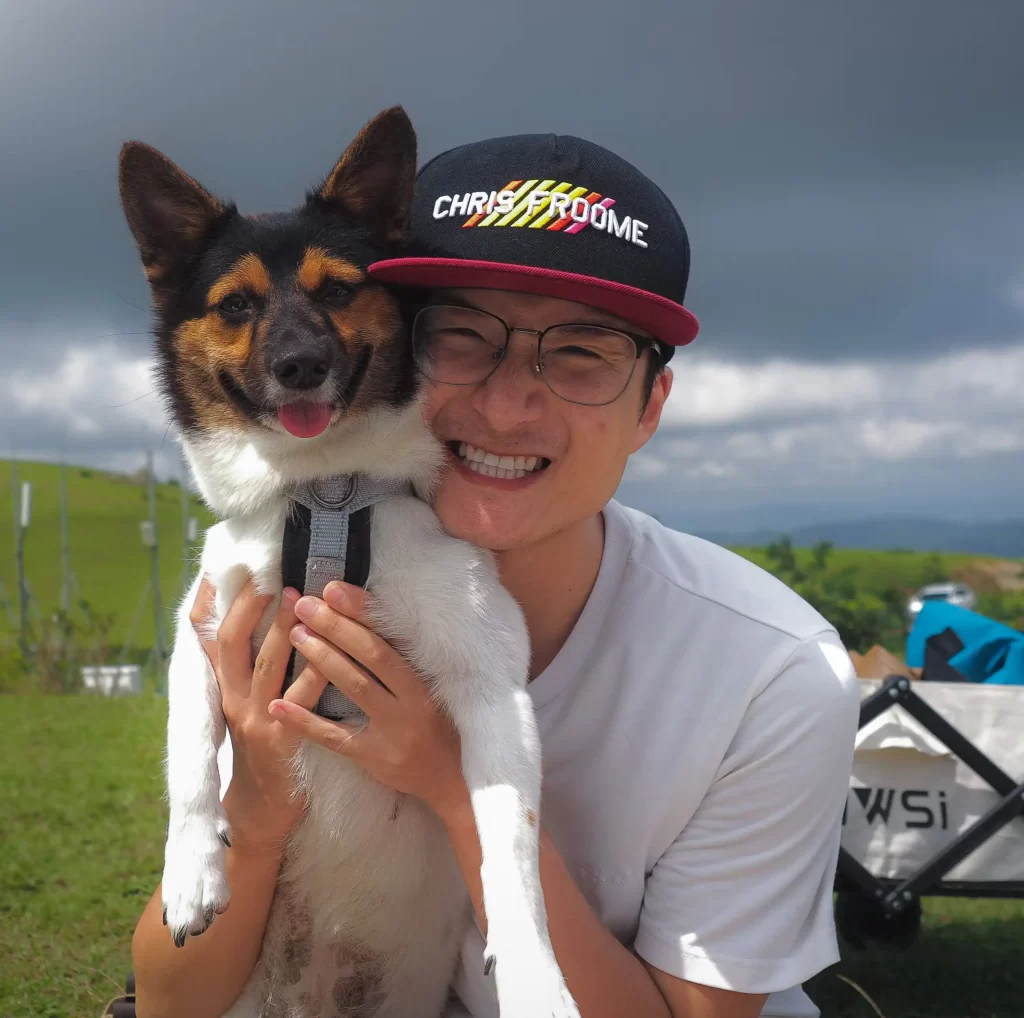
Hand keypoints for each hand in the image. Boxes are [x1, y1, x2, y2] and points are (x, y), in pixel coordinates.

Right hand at [191, 577, 327, 848]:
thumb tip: (244, 619)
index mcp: (226, 687)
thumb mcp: (241, 704)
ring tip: (301, 601)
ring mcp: (257, 720)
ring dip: (284, 632)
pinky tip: (331, 655)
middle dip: (250, 608)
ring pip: (267, 666)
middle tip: (271, 578)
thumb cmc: (261, 745)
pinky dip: (315, 676)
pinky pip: (300, 702)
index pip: (214, 637)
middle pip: (234, 644)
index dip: (218, 605)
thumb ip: (244, 667)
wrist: (263, 809)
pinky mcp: (282, 741)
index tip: (230, 572)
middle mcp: (235, 699)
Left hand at [269, 581, 467, 818]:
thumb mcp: (434, 691)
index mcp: (427, 681)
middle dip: (335, 627)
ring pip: (355, 687)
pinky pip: (334, 737)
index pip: (389, 639)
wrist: (455, 784)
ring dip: (322, 658)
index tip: (333, 589)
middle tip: (303, 603)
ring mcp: (392, 732)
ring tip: (295, 633)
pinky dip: (304, 721)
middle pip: (371, 656)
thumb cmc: (444, 729)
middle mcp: (412, 702)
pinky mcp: (374, 759)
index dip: (361, 612)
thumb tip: (368, 620)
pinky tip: (278, 705)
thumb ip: (406, 663)